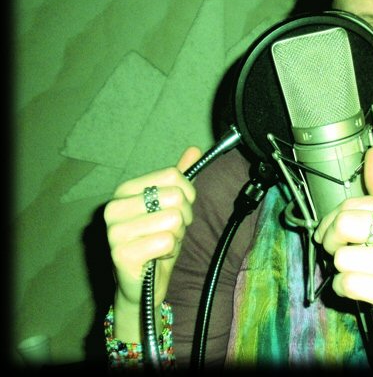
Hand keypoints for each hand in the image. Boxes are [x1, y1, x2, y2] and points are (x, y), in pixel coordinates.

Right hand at [104, 146, 200, 311]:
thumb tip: (194, 150)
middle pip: (176, 196)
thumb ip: (179, 180)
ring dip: (177, 237)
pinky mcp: (120, 254)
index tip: (178, 210)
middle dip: (183, 218)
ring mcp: (114, 231)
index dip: (188, 195)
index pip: (173, 175)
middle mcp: (114, 207)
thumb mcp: (171, 208)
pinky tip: (156, 258)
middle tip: (169, 233)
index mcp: (125, 190)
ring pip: (174, 219)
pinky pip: (166, 241)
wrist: (141, 286)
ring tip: (161, 245)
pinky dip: (170, 252)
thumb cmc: (156, 243)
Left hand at [313, 147, 372, 365]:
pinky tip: (357, 291)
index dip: (331, 221)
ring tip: (356, 274)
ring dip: (339, 270)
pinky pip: (348, 284)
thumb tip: (372, 153)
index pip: (353, 204)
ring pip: (342, 258)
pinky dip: (343, 290)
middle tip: (336, 252)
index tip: (330, 235)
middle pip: (344, 225)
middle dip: (330, 241)